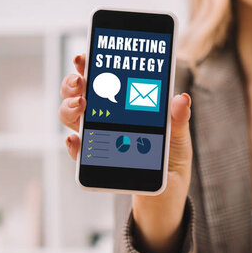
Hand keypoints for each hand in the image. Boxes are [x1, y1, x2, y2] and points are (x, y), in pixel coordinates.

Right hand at [59, 55, 192, 252]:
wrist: (166, 199)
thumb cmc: (172, 164)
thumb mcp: (180, 141)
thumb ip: (178, 121)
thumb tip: (181, 98)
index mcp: (129, 107)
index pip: (108, 80)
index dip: (95, 64)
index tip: (87, 53)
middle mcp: (109, 120)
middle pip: (83, 93)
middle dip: (74, 82)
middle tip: (81, 80)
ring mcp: (100, 140)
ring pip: (74, 117)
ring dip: (70, 107)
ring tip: (81, 105)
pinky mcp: (97, 164)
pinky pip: (80, 152)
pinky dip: (74, 144)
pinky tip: (77, 140)